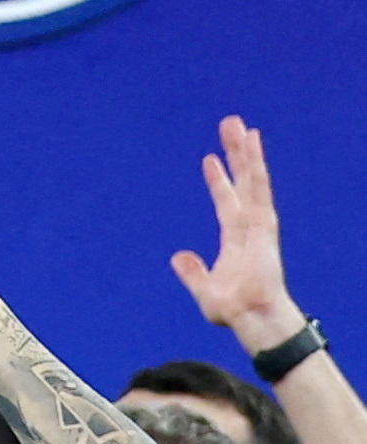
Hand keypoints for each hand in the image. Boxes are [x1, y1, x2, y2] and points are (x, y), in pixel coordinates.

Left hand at [179, 117, 304, 342]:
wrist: (251, 317)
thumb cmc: (233, 311)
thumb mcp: (204, 289)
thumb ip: (192, 272)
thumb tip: (178, 256)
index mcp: (235, 239)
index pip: (226, 202)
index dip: (219, 182)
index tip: (211, 160)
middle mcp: (248, 226)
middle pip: (242, 183)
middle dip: (236, 156)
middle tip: (230, 128)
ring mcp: (258, 223)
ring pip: (253, 179)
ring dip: (247, 152)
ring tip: (240, 126)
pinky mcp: (264, 224)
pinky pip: (259, 188)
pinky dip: (255, 165)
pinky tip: (252, 144)